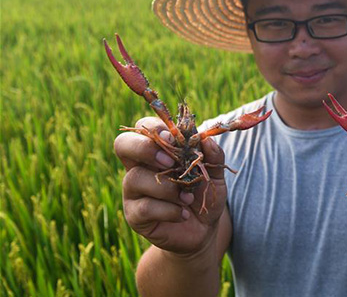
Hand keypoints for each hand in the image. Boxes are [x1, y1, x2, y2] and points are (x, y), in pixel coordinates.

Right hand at [115, 117, 226, 254]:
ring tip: (188, 197)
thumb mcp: (214, 174)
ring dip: (168, 187)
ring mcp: (133, 191)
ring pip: (135, 178)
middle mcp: (139, 167)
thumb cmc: (204, 194)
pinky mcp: (135, 215)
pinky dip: (170, 210)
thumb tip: (206, 139)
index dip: (155, 128)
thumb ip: (213, 155)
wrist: (203, 229)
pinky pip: (145, 207)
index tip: (176, 138)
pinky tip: (184, 213)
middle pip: (122, 144)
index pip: (143, 127)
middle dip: (145, 148)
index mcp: (157, 150)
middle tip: (170, 162)